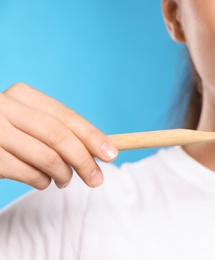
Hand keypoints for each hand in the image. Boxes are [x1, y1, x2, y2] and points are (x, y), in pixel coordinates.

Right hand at [0, 83, 117, 188]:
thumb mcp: (31, 120)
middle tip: (97, 179)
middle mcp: (5, 109)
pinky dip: (42, 182)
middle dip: (84, 161)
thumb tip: (101, 149)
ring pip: (46, 158)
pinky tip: (43, 181)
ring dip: (64, 175)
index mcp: (23, 95)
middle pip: (59, 137)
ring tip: (65, 180)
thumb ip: (59, 129)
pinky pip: (27, 174)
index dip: (93, 136)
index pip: (67, 117)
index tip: (112, 154)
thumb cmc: (9, 131)